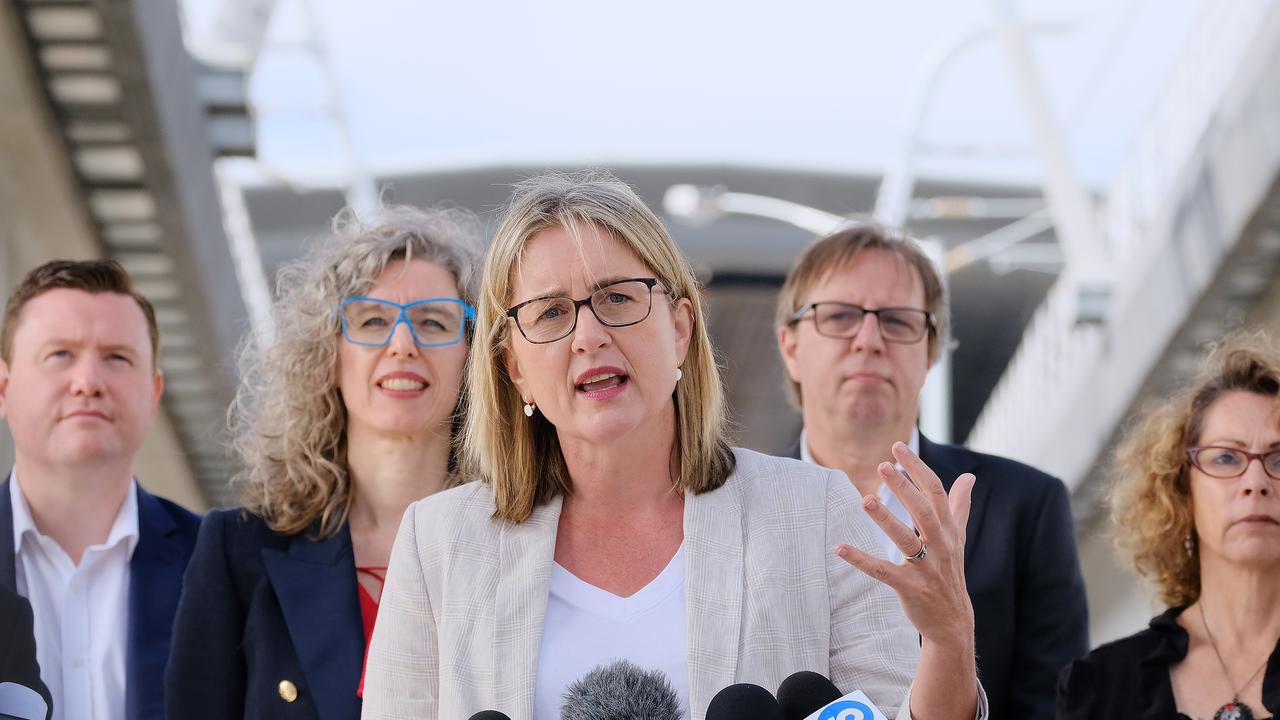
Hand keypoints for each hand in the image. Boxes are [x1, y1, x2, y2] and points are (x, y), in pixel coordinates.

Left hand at [836, 441, 975, 648]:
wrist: (953, 621)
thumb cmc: (950, 572)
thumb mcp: (957, 538)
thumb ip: (960, 505)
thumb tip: (970, 476)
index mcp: (948, 530)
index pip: (936, 492)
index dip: (917, 468)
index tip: (897, 447)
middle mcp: (940, 546)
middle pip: (923, 511)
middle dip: (904, 487)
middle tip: (883, 465)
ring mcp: (926, 568)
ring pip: (905, 539)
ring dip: (885, 520)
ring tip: (865, 500)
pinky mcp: (910, 588)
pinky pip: (883, 572)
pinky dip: (861, 560)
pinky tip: (840, 548)